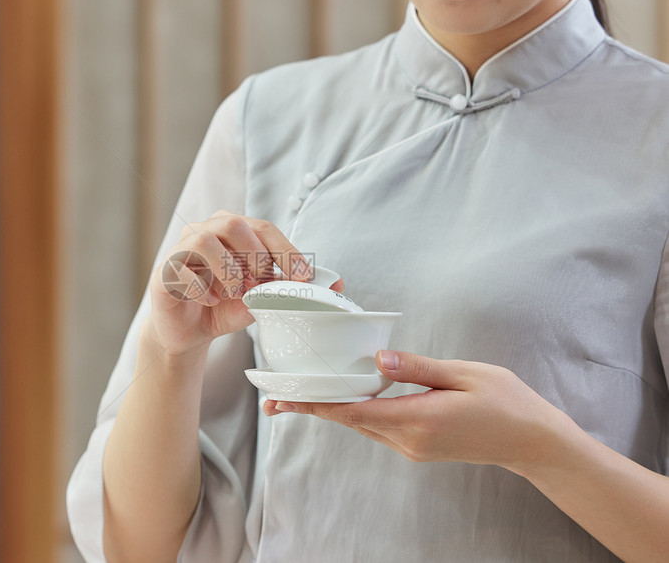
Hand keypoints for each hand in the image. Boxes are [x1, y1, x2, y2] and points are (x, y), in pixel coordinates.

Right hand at [145, 210, 344, 355]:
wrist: (187, 332)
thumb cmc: (223, 306)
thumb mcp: (262, 299)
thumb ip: (290, 287)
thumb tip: (335, 283)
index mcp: (233, 230)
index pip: (264, 227)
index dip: (286, 250)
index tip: (304, 276)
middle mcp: (206, 231)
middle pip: (234, 225)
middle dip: (255, 258)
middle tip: (260, 286)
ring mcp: (181, 248)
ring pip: (206, 241)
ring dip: (228, 271)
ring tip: (234, 293)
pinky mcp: (164, 271)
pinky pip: (182, 269)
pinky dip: (203, 288)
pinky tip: (210, 301)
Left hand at [263, 350, 568, 471]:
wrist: (532, 441)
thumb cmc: (505, 401)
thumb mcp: (463, 374)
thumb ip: (416, 368)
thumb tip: (376, 361)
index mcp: (418, 420)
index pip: (353, 411)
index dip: (315, 405)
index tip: (285, 400)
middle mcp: (409, 440)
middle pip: (350, 420)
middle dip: (314, 408)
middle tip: (277, 397)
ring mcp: (413, 448)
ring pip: (362, 425)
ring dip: (334, 410)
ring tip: (304, 395)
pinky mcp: (418, 448)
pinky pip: (378, 428)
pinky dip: (358, 412)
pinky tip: (349, 397)